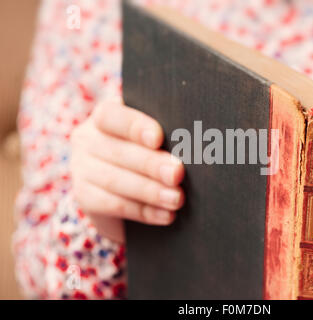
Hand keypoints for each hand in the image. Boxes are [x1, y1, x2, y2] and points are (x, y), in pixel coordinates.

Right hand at [70, 99, 184, 242]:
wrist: (124, 190)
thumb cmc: (148, 153)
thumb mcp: (153, 141)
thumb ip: (166, 138)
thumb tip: (195, 145)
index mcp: (106, 116)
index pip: (112, 116)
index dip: (134, 127)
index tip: (158, 138)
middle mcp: (87, 138)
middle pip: (117, 151)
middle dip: (150, 164)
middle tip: (177, 173)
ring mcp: (82, 168)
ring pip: (114, 180)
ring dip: (150, 191)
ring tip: (177, 198)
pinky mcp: (84, 196)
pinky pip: (114, 205)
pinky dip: (144, 211)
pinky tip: (167, 215)